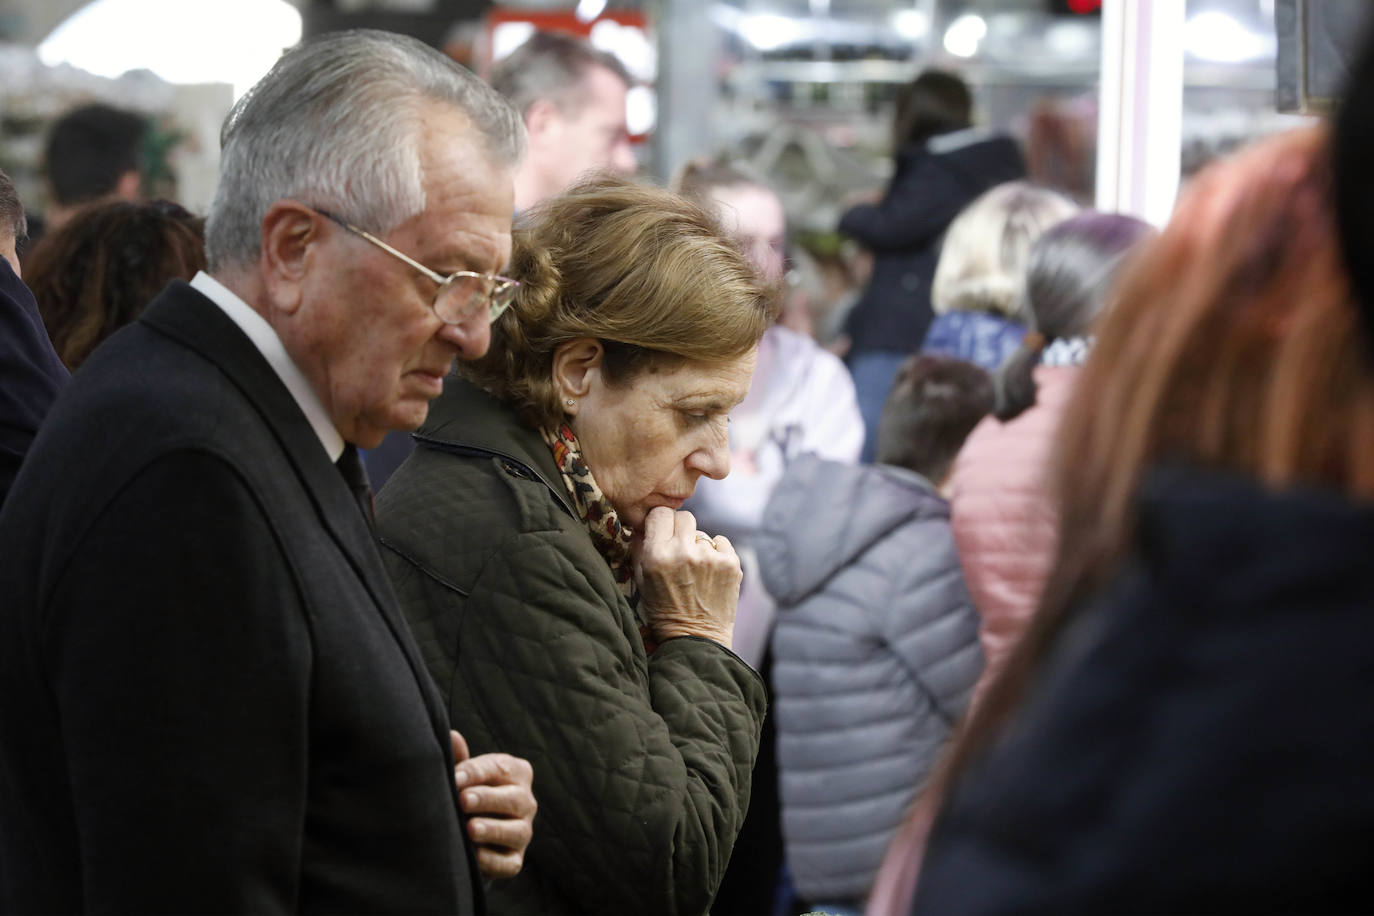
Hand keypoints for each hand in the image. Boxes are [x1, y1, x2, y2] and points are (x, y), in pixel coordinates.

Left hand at [451, 730, 536, 879]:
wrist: (470, 832)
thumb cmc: (469, 793)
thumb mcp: (465, 775)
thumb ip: (460, 759)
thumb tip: (451, 735)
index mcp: (517, 773)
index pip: (500, 768)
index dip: (476, 773)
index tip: (454, 778)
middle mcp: (526, 802)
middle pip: (514, 799)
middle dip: (488, 799)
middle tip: (463, 801)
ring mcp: (523, 832)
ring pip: (516, 831)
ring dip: (493, 830)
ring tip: (470, 829)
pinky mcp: (515, 860)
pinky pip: (509, 862)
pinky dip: (492, 860)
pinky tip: (474, 857)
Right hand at [633, 508, 740, 648]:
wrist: (696, 639)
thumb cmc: (664, 611)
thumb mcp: (642, 581)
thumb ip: (640, 548)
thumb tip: (644, 524)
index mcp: (657, 555)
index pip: (660, 513)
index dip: (661, 522)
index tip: (662, 531)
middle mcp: (684, 552)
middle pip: (684, 516)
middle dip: (680, 529)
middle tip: (680, 548)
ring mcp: (710, 557)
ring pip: (702, 533)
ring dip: (698, 546)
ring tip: (696, 571)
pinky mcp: (731, 563)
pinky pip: (721, 542)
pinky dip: (716, 553)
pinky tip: (710, 572)